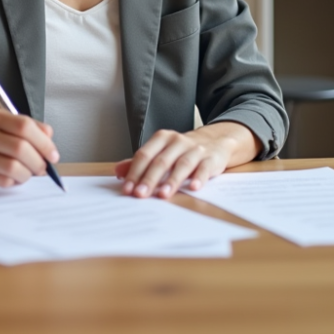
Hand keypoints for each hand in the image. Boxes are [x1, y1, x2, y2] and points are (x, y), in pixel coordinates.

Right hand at [0, 106, 58, 189]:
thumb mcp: (6, 126)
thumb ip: (29, 129)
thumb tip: (49, 139)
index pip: (24, 126)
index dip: (43, 142)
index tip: (53, 154)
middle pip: (20, 148)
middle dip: (38, 161)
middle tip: (43, 167)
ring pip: (13, 167)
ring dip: (28, 173)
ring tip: (29, 173)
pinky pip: (4, 181)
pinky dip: (15, 182)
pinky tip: (15, 178)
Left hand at [113, 122, 260, 199]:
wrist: (215, 141)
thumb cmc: (182, 151)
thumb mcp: (161, 152)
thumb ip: (141, 163)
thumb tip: (117, 173)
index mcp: (162, 139)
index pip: (144, 155)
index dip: (135, 172)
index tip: (127, 189)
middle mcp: (178, 141)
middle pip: (161, 161)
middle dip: (149, 179)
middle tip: (140, 195)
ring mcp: (195, 149)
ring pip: (181, 165)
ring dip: (171, 181)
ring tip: (162, 195)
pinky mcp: (211, 159)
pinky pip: (204, 168)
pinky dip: (199, 178)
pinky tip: (194, 188)